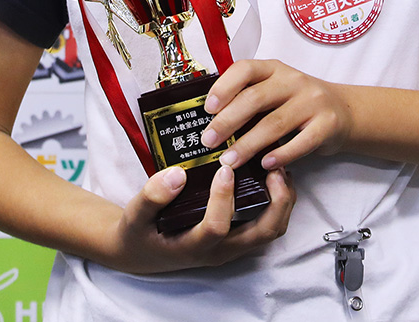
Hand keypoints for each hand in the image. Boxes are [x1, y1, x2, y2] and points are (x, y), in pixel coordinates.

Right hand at [104, 162, 295, 274]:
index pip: (217, 228)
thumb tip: (177, 174)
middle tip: (273, 167)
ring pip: (271, 230)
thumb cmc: (139, 232)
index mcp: (193, 247)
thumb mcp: (135, 215)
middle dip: (277, 201)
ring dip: (282, 201)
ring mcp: (232, 246)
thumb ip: (152, 196)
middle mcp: (219, 250)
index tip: (224, 168)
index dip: (223, 199)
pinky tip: (270, 175)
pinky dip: (277, 201)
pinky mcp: (237, 238)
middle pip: (262, 233)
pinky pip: (267, 224)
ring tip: (277, 167)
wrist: (141, 251)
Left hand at [200, 59, 353, 170]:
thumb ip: (249, 97)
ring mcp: (312, 102)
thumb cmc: (298, 103)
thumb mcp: (275, 89)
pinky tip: (265, 165)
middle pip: (255, 99)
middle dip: (227, 121)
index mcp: (274, 69)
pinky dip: (281, 155)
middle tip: (208, 140)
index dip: (224, 87)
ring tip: (229, 160)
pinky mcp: (327, 124)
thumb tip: (211, 121)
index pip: (245, 69)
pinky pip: (301, 142)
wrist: (343, 111)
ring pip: (274, 124)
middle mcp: (293, 81)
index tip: (208, 108)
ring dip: (247, 145)